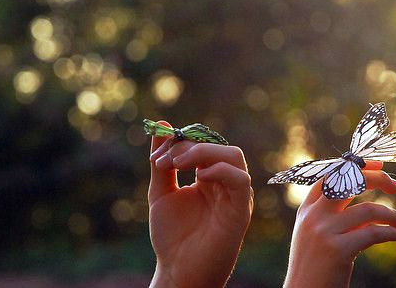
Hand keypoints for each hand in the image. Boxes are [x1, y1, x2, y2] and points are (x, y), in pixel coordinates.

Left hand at [148, 121, 253, 287]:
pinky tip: (198, 178)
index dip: (179, 143)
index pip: (201, 144)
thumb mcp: (160, 192)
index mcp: (207, 177)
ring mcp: (233, 195)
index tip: (156, 158)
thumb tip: (161, 124)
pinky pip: (239, 179)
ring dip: (203, 152)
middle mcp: (223, 183)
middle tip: (167, 161)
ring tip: (179, 165)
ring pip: (232, 156)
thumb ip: (161, 162)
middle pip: (217, 145)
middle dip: (190, 146)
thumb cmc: (171, 235)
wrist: (177, 270)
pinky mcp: (239, 210)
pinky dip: (219, 170)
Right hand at [284, 161, 395, 287]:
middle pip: (348, 183)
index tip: (377, 165)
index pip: (329, 177)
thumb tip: (370, 206)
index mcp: (306, 210)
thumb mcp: (314, 235)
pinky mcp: (338, 250)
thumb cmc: (312, 265)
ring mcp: (324, 232)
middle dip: (376, 179)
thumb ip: (333, 217)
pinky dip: (393, 232)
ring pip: (368, 210)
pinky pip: (374, 233)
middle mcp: (313, 217)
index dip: (355, 167)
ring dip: (393, 214)